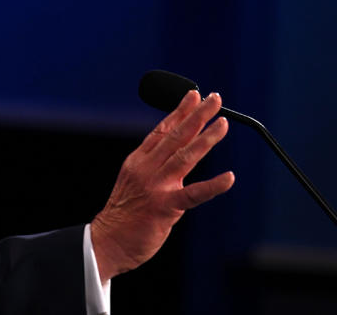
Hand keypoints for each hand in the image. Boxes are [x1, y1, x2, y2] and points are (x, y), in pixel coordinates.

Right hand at [90, 90, 233, 281]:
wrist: (107, 242)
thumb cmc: (123, 215)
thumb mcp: (133, 181)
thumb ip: (153, 167)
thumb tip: (177, 154)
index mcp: (138, 161)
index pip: (162, 129)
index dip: (179, 111)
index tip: (194, 94)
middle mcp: (146, 168)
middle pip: (176, 136)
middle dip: (196, 115)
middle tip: (214, 99)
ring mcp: (155, 186)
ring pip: (185, 156)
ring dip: (206, 139)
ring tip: (223, 124)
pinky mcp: (164, 207)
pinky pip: (193, 194)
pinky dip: (212, 186)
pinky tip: (229, 178)